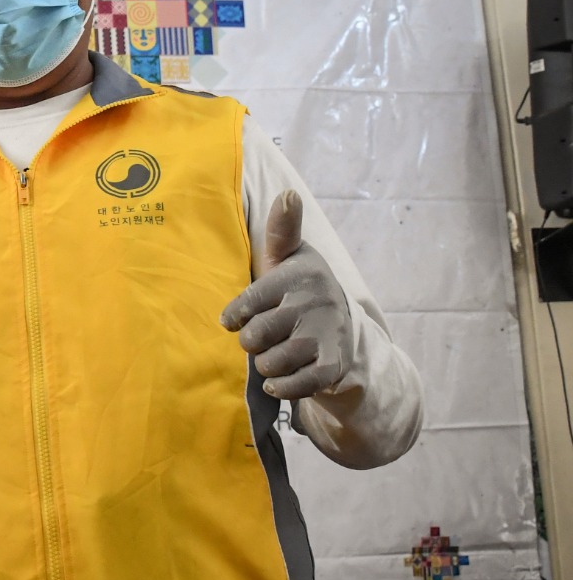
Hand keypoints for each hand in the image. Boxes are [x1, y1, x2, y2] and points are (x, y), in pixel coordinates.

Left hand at [220, 190, 351, 399]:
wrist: (344, 330)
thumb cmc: (300, 290)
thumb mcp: (289, 258)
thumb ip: (282, 230)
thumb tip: (288, 193)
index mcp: (299, 275)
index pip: (245, 304)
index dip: (234, 317)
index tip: (234, 319)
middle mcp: (315, 302)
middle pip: (254, 337)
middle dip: (252, 342)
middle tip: (263, 336)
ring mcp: (326, 335)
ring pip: (271, 362)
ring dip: (265, 364)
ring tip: (274, 354)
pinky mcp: (333, 365)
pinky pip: (295, 385)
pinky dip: (281, 386)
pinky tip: (278, 379)